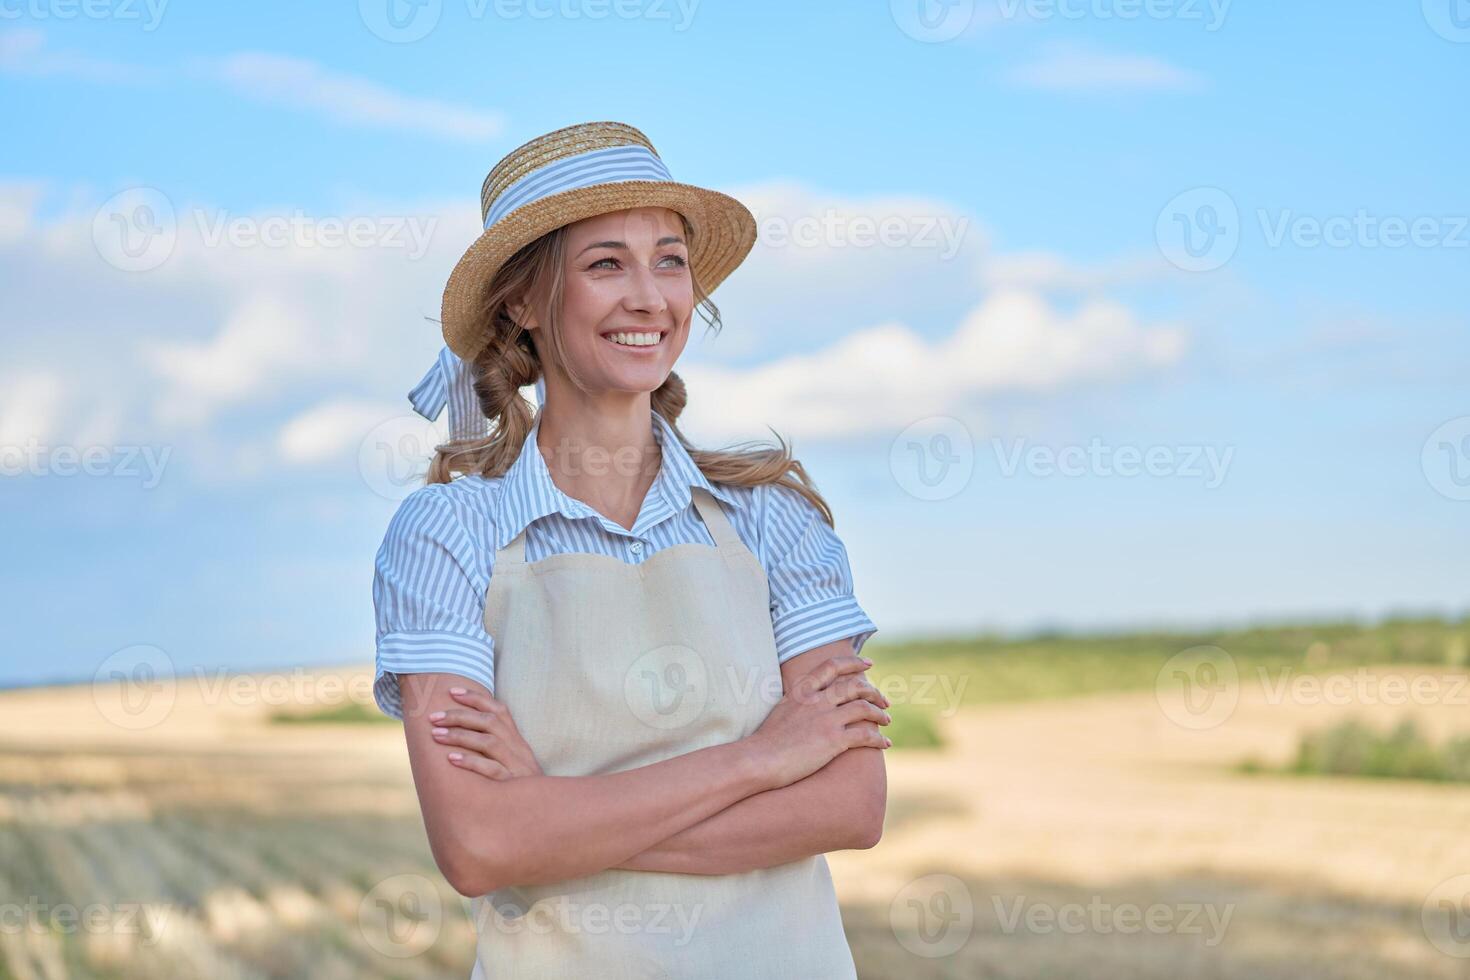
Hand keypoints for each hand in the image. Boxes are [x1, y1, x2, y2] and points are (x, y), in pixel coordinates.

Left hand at [428, 687, 543, 779]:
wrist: (546, 812)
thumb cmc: (520, 787)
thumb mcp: (513, 762)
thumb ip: (493, 746)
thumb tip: (461, 731)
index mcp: (517, 740)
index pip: (498, 710)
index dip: (476, 698)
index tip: (451, 691)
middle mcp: (518, 749)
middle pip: (489, 722)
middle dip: (459, 716)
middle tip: (433, 717)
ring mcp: (517, 767)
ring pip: (489, 742)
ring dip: (460, 736)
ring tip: (436, 735)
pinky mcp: (513, 785)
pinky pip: (492, 770)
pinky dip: (471, 762)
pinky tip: (451, 759)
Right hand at [744, 653, 890, 789]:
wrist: (759, 760)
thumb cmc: (766, 741)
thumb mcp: (781, 710)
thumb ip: (798, 702)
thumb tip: (807, 703)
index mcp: (802, 691)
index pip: (832, 666)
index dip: (853, 663)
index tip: (868, 664)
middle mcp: (816, 700)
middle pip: (855, 686)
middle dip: (873, 692)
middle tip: (884, 700)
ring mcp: (826, 719)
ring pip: (864, 708)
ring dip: (880, 714)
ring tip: (886, 720)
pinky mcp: (833, 740)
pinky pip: (865, 734)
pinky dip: (879, 738)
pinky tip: (885, 744)